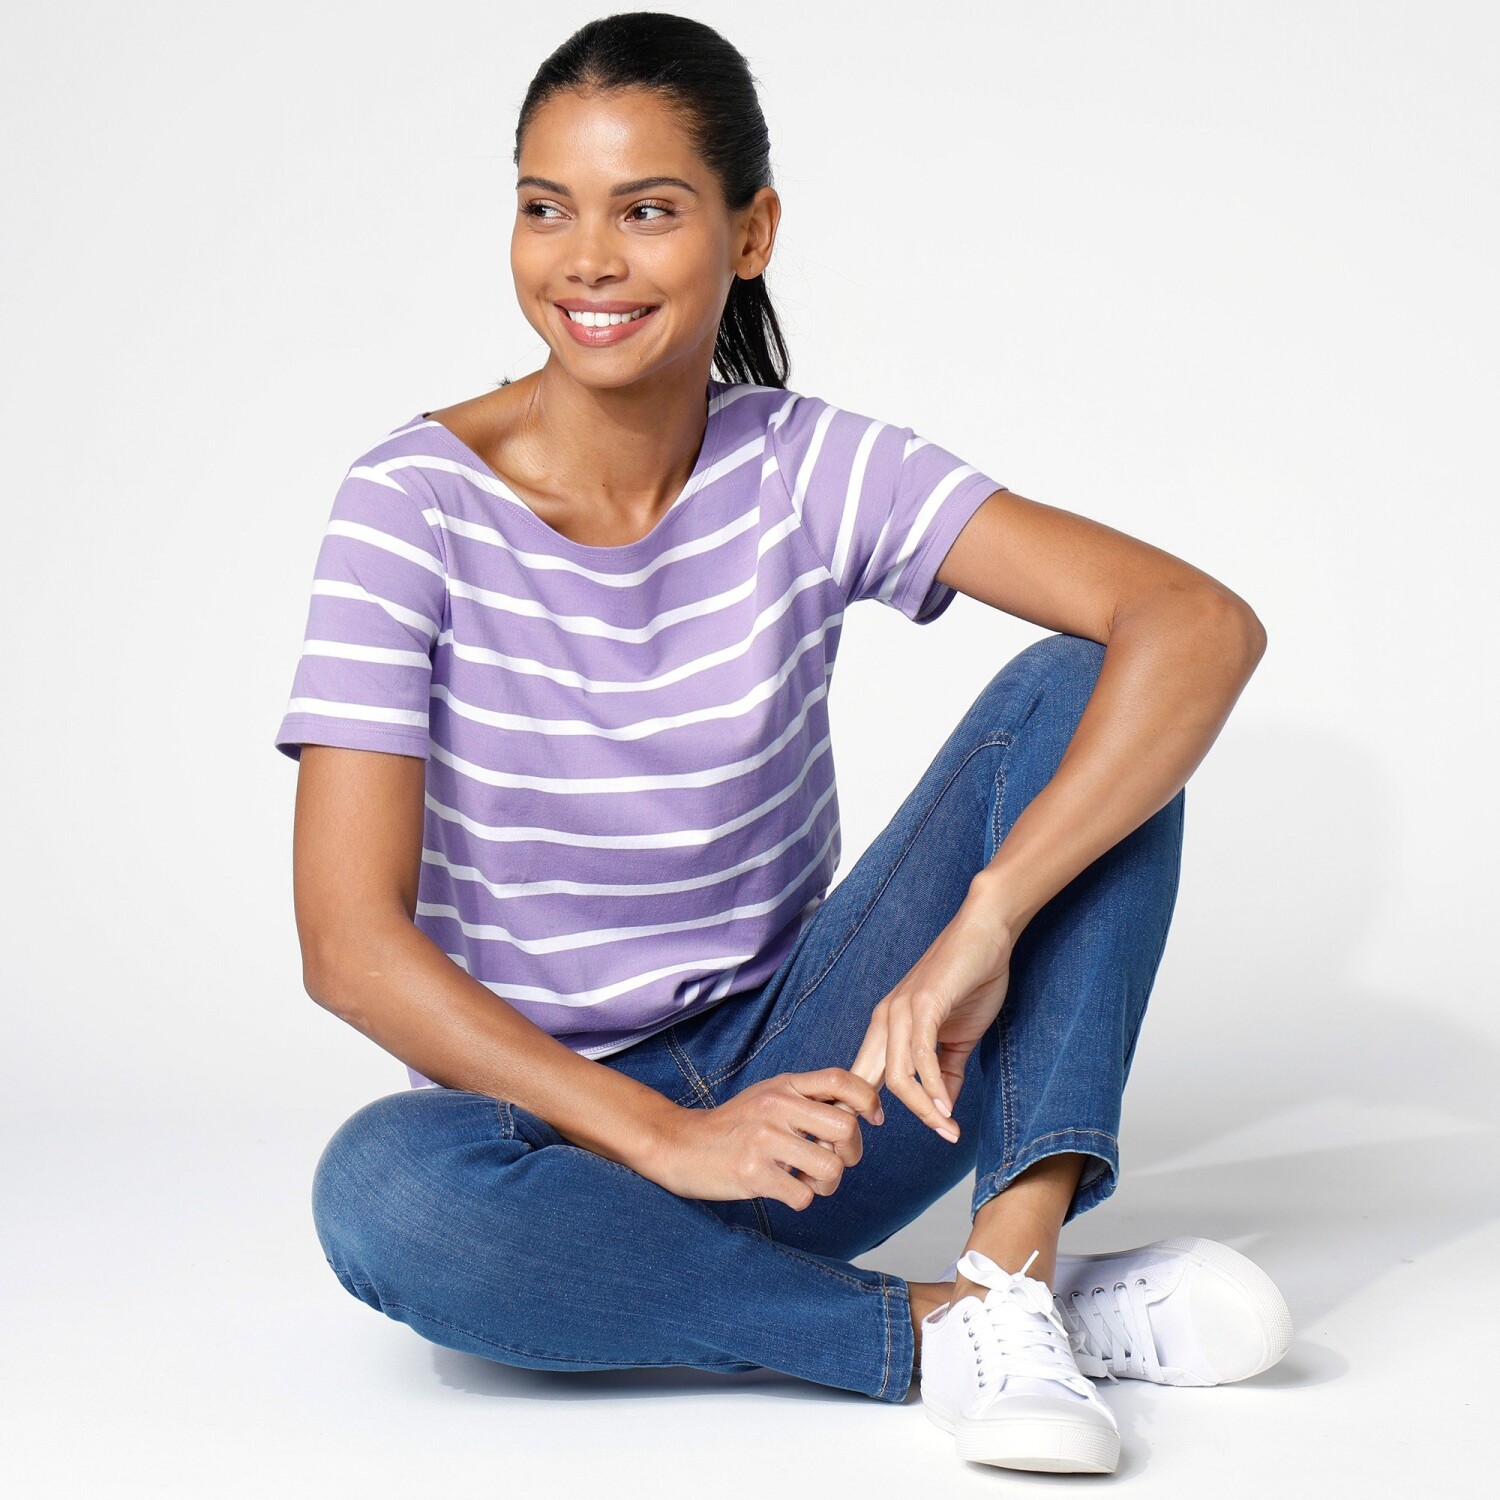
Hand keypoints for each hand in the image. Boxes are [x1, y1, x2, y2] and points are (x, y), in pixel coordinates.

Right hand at [650, 1068, 883, 1209]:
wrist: (680, 1145)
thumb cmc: (733, 1125)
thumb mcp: (769, 1097)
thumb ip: (807, 1099)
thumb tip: (859, 1113)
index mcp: (784, 1085)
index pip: (841, 1080)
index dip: (868, 1100)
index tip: (874, 1119)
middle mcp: (776, 1107)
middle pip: (846, 1130)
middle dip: (851, 1154)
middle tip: (833, 1161)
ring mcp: (764, 1140)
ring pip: (830, 1169)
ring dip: (826, 1184)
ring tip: (806, 1180)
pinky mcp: (753, 1173)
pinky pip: (803, 1196)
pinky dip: (799, 1199)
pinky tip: (782, 1189)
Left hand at [846, 878, 1016, 1142]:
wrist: (986, 932)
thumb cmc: (972, 979)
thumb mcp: (958, 1037)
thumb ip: (947, 1074)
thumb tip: (944, 1112)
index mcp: (886, 1027)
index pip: (861, 1076)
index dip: (858, 1112)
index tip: (864, 1145)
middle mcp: (885, 1019)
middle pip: (865, 1081)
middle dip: (861, 1120)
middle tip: (866, 1152)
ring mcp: (901, 1010)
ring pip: (894, 1075)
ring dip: (921, 1110)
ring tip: (945, 1130)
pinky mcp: (924, 1004)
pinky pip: (920, 1055)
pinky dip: (932, 1086)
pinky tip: (947, 1107)